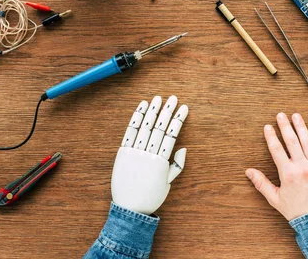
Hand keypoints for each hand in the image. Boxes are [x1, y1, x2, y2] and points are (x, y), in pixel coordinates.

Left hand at [111, 95, 187, 214]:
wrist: (129, 209)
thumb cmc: (151, 197)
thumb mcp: (168, 183)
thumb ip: (177, 165)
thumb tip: (182, 148)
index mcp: (161, 161)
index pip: (172, 134)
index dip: (178, 119)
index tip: (184, 108)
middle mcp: (148, 154)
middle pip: (159, 127)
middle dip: (167, 110)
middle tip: (173, 98)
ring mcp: (134, 152)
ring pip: (145, 127)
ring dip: (152, 111)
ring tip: (158, 98)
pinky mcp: (123, 153)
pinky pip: (130, 132)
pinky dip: (136, 118)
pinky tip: (141, 107)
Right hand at [246, 113, 307, 220]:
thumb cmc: (296, 210)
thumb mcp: (275, 199)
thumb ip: (261, 183)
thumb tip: (248, 171)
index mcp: (287, 174)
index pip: (277, 149)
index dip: (271, 136)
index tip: (267, 127)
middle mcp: (301, 167)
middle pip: (292, 141)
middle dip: (285, 126)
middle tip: (281, 115)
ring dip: (301, 127)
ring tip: (296, 116)